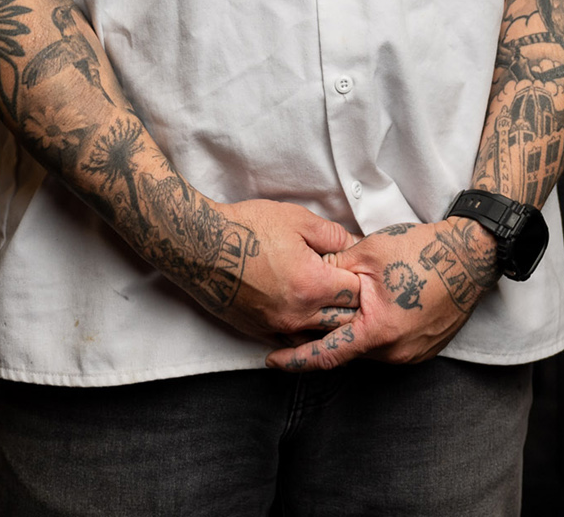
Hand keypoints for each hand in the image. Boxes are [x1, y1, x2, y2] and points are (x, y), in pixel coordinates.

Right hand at [204, 198, 365, 343]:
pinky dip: (304, 332)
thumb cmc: (247, 228)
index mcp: (313, 284)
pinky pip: (293, 343)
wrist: (200, 247)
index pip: (357, 293)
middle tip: (348, 285)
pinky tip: (306, 316)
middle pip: (343, 320)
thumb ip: (334, 236)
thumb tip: (356, 246)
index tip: (358, 268)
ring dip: (330, 322)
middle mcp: (298, 314)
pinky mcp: (259, 332)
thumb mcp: (298, 220)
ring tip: (330, 302)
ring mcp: (277, 327)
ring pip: (320, 337)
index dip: (362, 278)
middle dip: (352, 304)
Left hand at [268, 216, 497, 369]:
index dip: (295, 360)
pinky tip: (374, 312)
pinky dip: (375, 335)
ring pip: (368, 350)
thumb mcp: (368, 253)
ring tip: (343, 311)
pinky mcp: (425, 349)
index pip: (326, 355)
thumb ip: (332, 270)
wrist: (471, 255)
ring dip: (353, 335)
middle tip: (304, 322)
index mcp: (378, 332)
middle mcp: (396, 352)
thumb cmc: (422, 251)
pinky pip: (390, 348)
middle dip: (325, 339)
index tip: (273, 360)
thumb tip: (303, 278)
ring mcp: (413, 354)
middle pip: (348, 352)